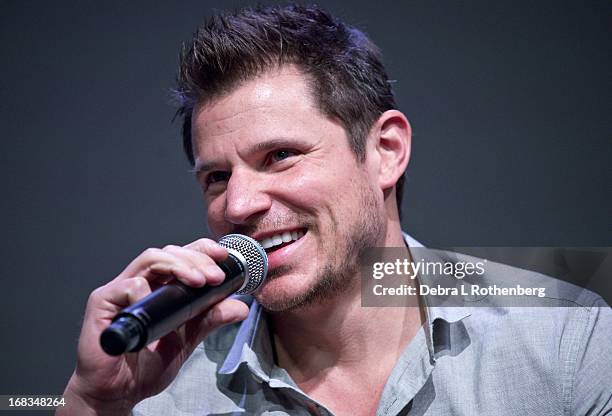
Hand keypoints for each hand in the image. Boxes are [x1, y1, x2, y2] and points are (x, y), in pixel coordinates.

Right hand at [58, 239, 249, 414]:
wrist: (118, 393)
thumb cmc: (145, 365)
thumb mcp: (188, 339)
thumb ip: (210, 319)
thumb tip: (239, 307)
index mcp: (159, 288)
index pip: (181, 256)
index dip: (202, 250)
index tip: (223, 256)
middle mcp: (140, 283)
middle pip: (168, 252)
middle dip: (196, 259)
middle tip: (214, 277)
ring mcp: (121, 290)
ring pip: (150, 259)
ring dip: (178, 266)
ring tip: (198, 282)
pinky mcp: (103, 302)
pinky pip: (127, 286)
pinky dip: (147, 291)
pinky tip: (161, 307)